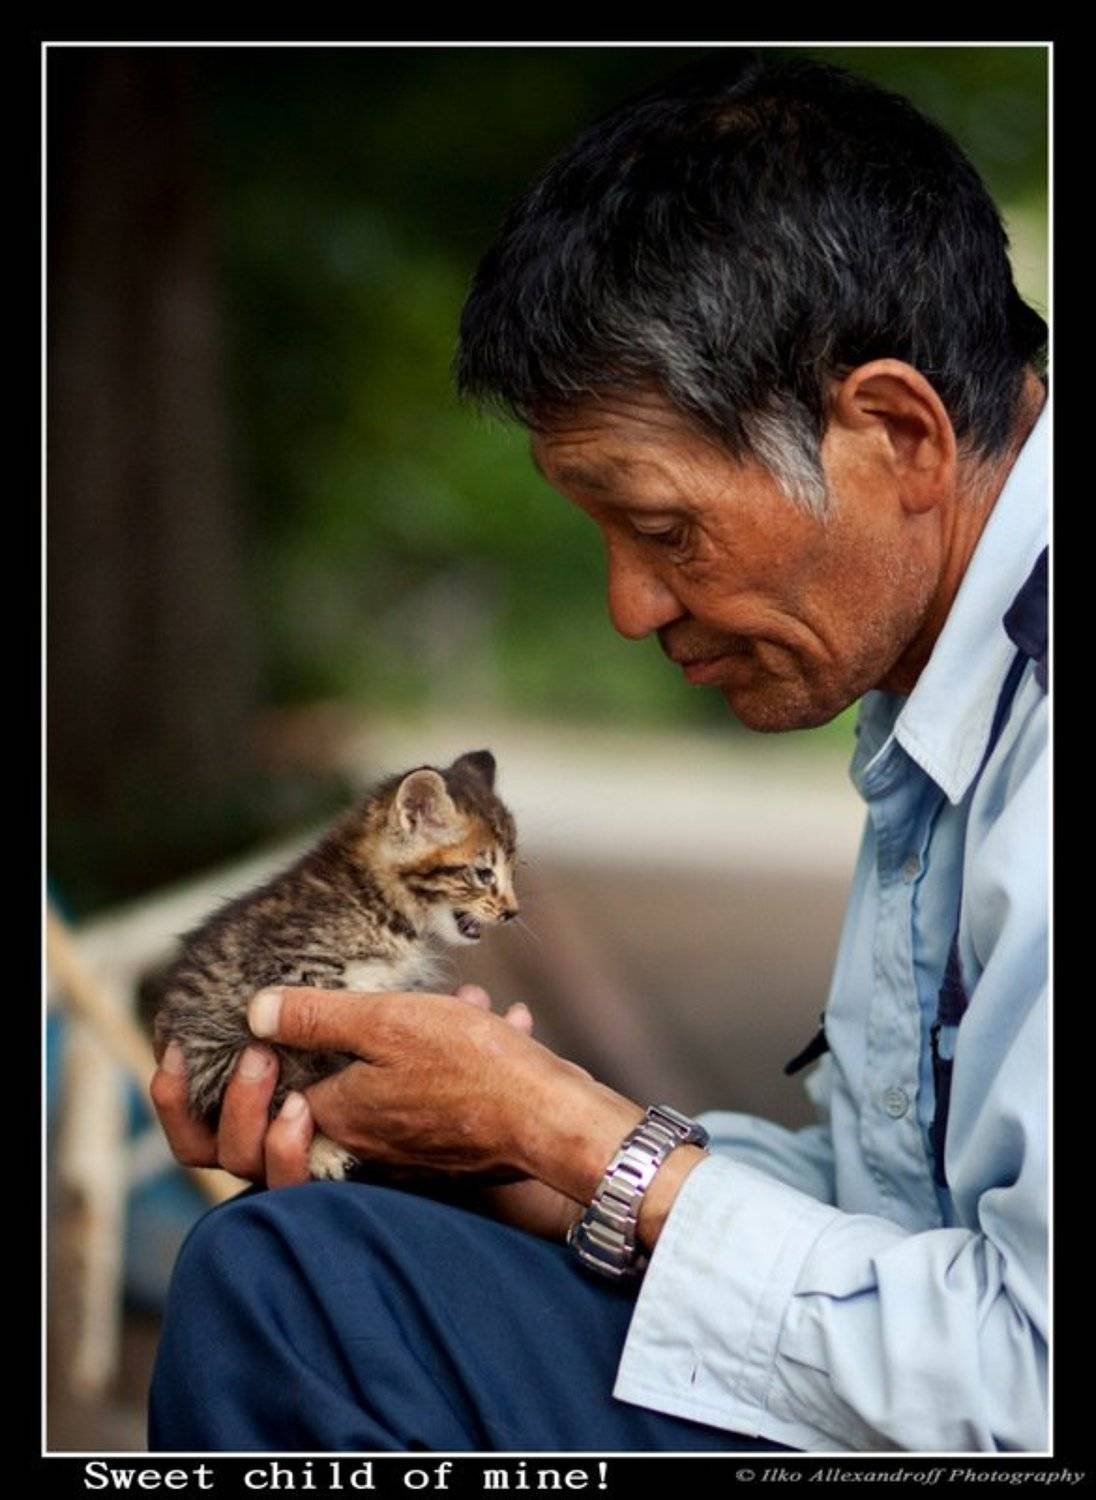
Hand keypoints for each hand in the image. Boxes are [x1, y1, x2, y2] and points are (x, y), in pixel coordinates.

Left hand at [148, 985, 543, 1190]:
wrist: (552, 1119)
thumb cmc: (475, 1070)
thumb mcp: (388, 1022)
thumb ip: (317, 1016)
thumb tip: (255, 1012)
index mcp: (328, 1121)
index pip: (240, 1127)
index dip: (212, 1086)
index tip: (199, 1041)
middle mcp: (349, 1147)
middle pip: (269, 1139)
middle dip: (245, 1091)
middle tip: (248, 1038)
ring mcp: (386, 1150)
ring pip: (334, 1113)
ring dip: (338, 1061)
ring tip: (356, 1015)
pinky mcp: (422, 1143)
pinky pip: (384, 1109)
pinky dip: (393, 1066)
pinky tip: (447, 1011)